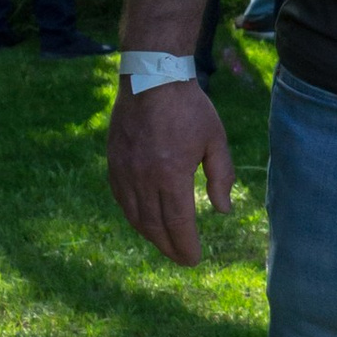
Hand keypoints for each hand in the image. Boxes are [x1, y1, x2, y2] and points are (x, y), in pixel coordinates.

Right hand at [108, 77, 235, 261]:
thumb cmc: (189, 108)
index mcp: (172, 175)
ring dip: (150, 235)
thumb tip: (223, 210)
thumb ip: (222, 176)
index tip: (194, 259)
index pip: (178, 223)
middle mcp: (144, 178)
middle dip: (169, 247)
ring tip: (165, 245)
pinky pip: (121, 199)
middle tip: (182, 259)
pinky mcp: (113, 162)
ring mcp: (124, 171)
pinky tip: (143, 221)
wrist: (151, 77)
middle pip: (155, 226)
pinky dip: (133, 216)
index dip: (186, 245)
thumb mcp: (215, 140)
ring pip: (135, 216)